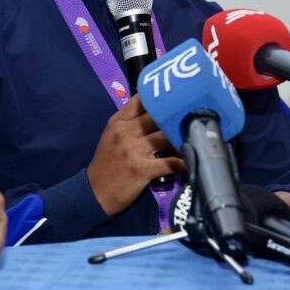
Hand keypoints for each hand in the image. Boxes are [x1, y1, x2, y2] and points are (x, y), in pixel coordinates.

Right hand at [86, 95, 186, 216]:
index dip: (160, 97)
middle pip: (157, 116)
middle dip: (176, 117)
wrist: (95, 193)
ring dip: (182, 139)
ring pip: (166, 136)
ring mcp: (133, 150)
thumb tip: (156, 112)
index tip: (176, 97)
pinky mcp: (142, 169)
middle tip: (194, 117)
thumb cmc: (106, 163)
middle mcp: (125, 132)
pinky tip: (191, 162)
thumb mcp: (112, 136)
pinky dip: (183, 162)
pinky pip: (170, 162)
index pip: (140, 101)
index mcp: (118, 122)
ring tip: (194, 140)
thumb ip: (130, 123)